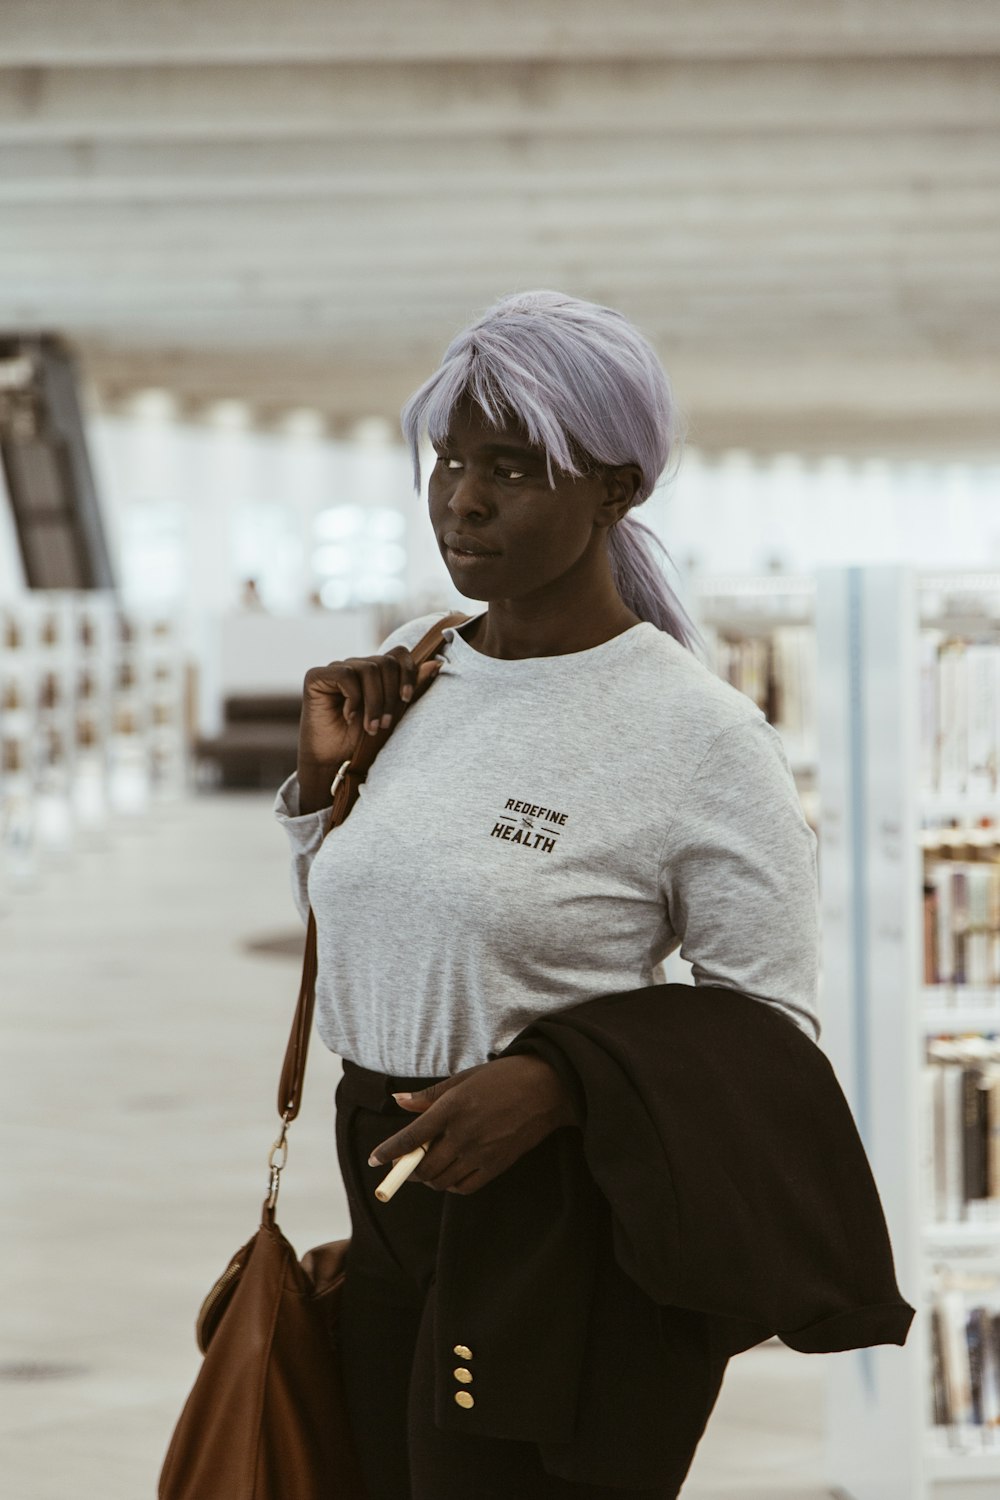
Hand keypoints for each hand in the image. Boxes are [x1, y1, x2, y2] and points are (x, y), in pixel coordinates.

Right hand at [297, 647, 441, 811]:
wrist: (333, 762)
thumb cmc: (363, 741)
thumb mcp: (394, 715)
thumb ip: (412, 690)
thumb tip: (436, 664)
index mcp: (376, 672)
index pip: (398, 654)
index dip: (407, 672)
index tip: (407, 699)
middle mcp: (356, 666)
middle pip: (385, 662)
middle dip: (390, 696)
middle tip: (385, 724)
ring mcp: (337, 669)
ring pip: (368, 669)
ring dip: (374, 702)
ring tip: (369, 727)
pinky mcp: (316, 676)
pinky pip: (346, 675)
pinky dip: (353, 699)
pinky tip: (349, 717)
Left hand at [368, 1054, 576, 1195]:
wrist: (547, 1089)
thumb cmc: (503, 1077)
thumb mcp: (463, 1078)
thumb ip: (429, 1096)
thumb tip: (399, 1102)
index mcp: (452, 1108)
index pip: (410, 1137)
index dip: (389, 1152)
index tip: (375, 1160)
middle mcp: (463, 1134)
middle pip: (424, 1167)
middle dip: (408, 1169)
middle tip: (406, 1162)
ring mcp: (480, 1153)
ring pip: (441, 1180)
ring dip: (428, 1178)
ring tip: (428, 1166)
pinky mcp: (497, 1166)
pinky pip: (464, 1187)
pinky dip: (451, 1185)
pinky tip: (450, 1173)